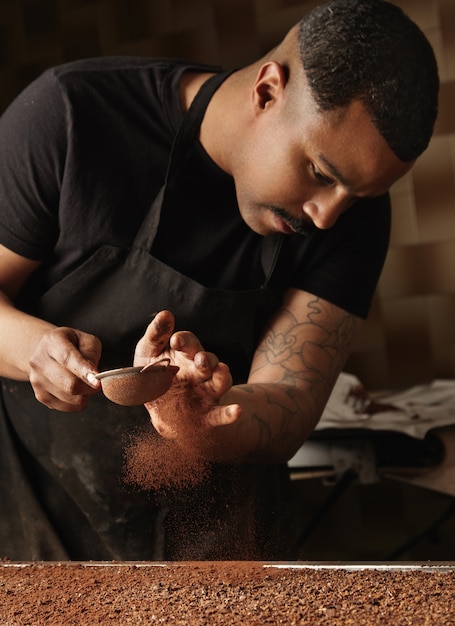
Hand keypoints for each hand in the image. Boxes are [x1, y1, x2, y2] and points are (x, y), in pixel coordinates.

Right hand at [29, 326, 100, 411]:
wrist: (46, 352)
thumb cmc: (72, 345)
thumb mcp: (86, 339)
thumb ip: (92, 354)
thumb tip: (94, 376)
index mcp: (52, 342)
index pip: (67, 359)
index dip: (84, 372)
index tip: (97, 382)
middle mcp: (39, 361)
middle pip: (69, 384)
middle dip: (90, 387)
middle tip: (99, 382)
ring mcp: (37, 380)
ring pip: (70, 398)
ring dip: (85, 394)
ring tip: (85, 382)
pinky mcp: (41, 396)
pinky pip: (67, 407)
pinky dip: (78, 402)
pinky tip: (78, 390)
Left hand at [134, 311, 241, 450]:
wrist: (159, 413)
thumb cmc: (153, 376)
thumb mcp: (148, 353)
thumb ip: (156, 335)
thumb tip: (165, 314)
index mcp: (185, 355)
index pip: (189, 343)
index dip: (184, 341)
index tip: (175, 340)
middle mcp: (200, 371)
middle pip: (208, 361)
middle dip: (205, 359)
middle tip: (199, 358)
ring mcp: (206, 392)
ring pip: (220, 382)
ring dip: (221, 376)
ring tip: (220, 372)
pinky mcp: (208, 415)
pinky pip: (221, 415)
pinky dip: (230, 413)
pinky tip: (238, 411)